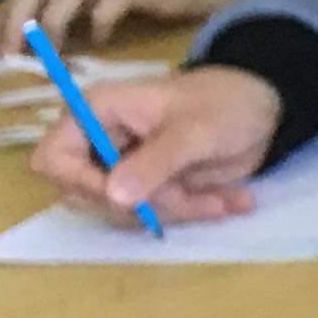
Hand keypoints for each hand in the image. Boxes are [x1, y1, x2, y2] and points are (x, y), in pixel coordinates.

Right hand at [30, 65, 278, 223]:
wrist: (264, 107)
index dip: (82, 184)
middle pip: (89, 194)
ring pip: (125, 211)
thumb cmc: (225, 103)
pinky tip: (231, 202)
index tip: (127, 198)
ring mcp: (124, 167)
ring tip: (222, 200)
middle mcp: (99, 141)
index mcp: (95, 113)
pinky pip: (155, 214)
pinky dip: (192, 212)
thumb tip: (113, 197)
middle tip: (189, 198)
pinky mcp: (150, 186)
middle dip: (141, 204)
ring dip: (174, 212)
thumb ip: (155, 162)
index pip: (53, 159)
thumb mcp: (195, 131)